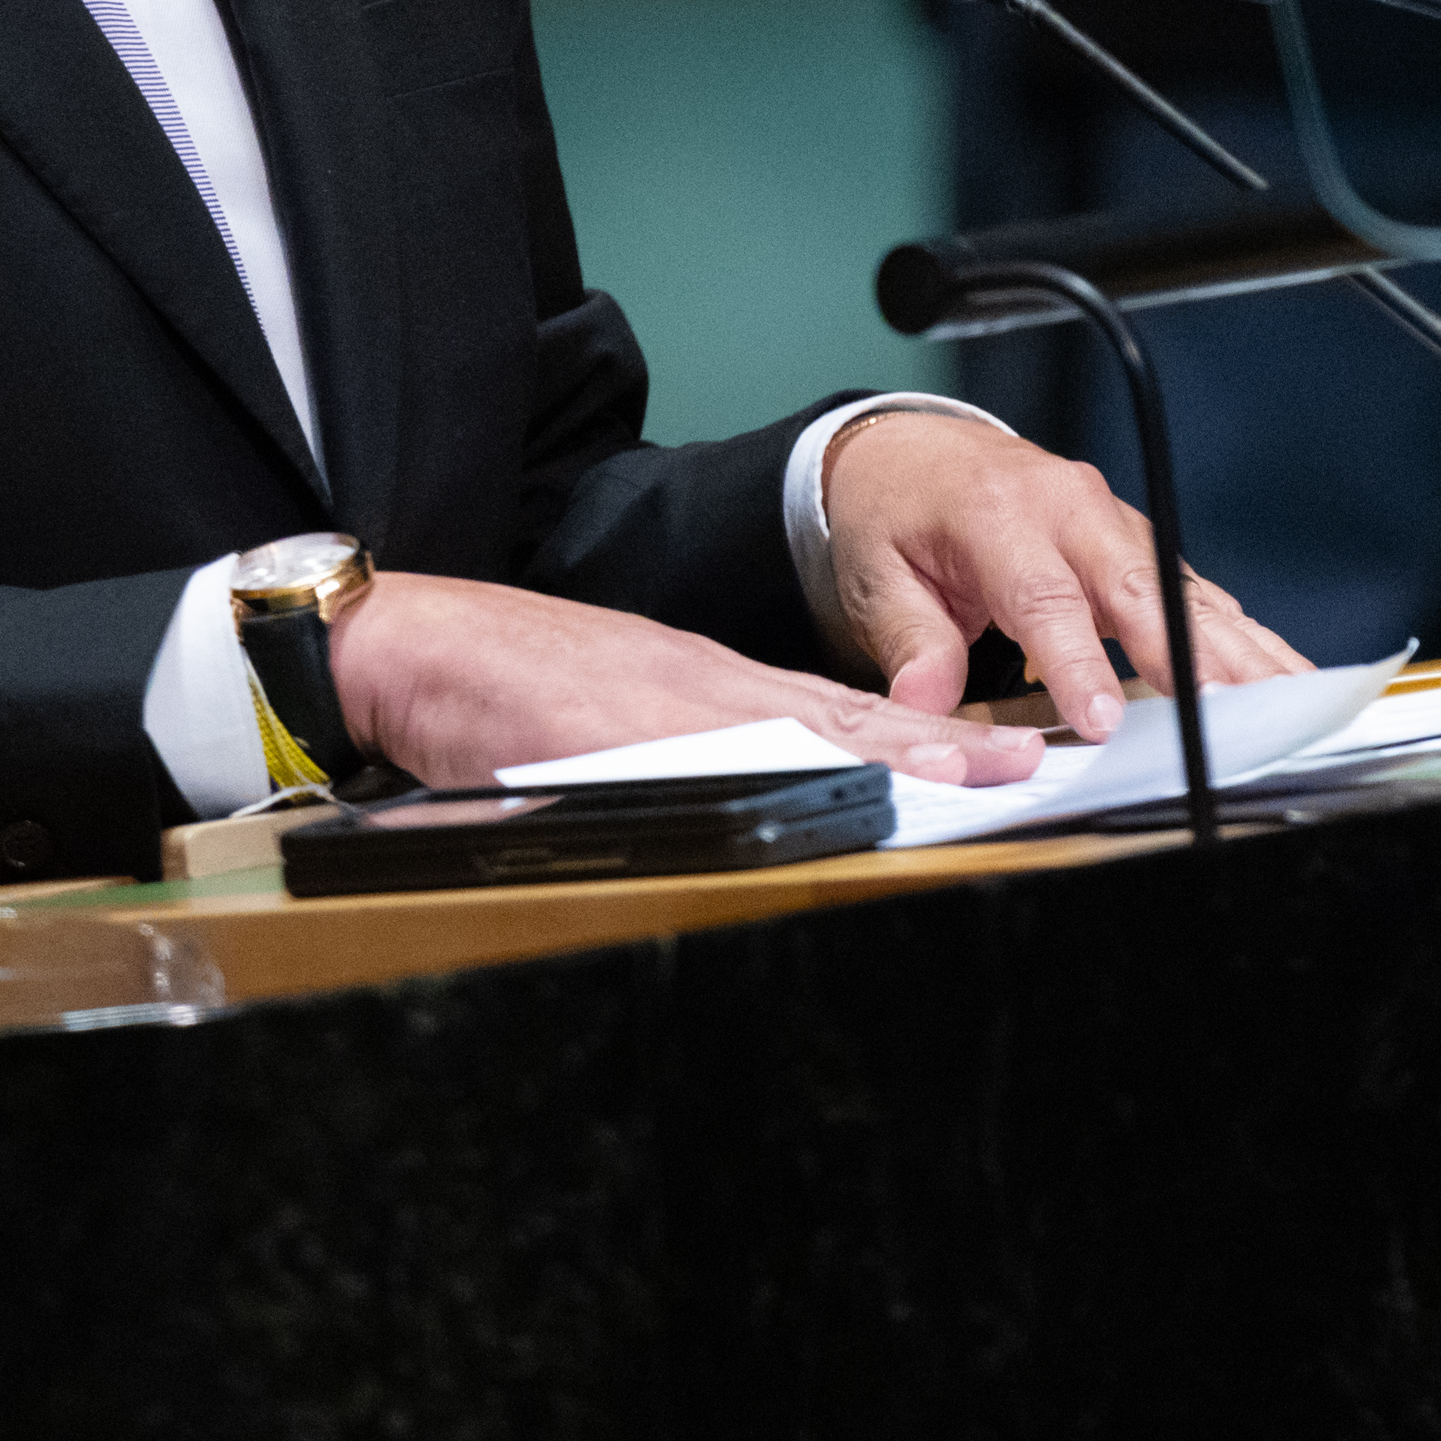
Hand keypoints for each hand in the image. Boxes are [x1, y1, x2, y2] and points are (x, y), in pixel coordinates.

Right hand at [324, 572, 1045, 788]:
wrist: (420, 647)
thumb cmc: (512, 682)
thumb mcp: (627, 707)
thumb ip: (695, 740)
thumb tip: (761, 793)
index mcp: (716, 691)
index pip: (845, 715)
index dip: (926, 738)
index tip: (998, 756)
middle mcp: (708, 694)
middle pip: (845, 721)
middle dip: (938, 749)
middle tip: (1020, 766)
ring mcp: (666, 712)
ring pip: (797, 733)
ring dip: (885, 757)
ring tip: (961, 776)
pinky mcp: (614, 735)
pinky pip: (709, 758)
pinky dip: (773, 773)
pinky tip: (822, 792)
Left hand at [821, 406, 1315, 736]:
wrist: (910, 450)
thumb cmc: (894, 514)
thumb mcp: (875, 575)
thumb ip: (909, 642)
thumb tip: (922, 703)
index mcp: (997, 512)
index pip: (1045, 597)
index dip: (1078, 664)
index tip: (1103, 721)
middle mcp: (1069, 508)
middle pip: (1138, 587)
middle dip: (1189, 653)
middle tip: (1230, 710)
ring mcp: (1111, 521)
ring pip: (1181, 589)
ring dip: (1234, 645)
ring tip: (1283, 697)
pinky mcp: (1134, 541)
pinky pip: (1190, 589)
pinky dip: (1234, 632)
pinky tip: (1275, 669)